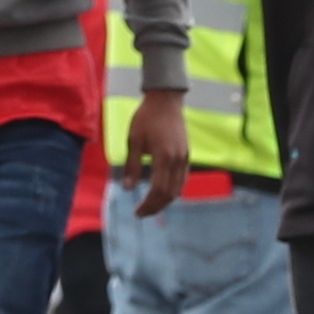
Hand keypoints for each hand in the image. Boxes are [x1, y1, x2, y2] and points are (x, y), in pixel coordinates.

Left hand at [122, 90, 190, 213]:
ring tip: (151, 206)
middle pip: (169, 193)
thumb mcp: (134, 140)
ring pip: (178, 188)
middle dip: (155, 207)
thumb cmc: (146, 118)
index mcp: (163, 156)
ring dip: (165, 201)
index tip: (136, 213)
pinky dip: (173, 190)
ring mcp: (184, 157)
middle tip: (141, 213)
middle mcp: (177, 159)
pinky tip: (163, 192)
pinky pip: (182, 179)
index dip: (148, 204)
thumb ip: (131, 165)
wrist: (166, 99)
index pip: (157, 190)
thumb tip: (127, 189)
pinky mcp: (186, 154)